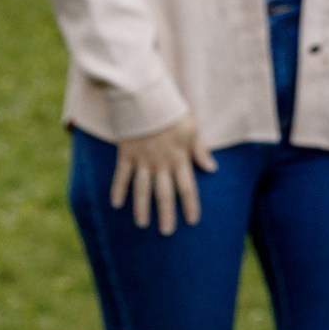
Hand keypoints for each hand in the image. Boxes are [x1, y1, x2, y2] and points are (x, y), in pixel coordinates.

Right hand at [110, 116, 217, 234]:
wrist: (144, 97)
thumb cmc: (171, 111)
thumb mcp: (192, 128)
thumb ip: (200, 150)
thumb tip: (212, 168)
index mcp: (179, 158)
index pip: (187, 187)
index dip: (190, 205)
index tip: (192, 221)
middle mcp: (160, 163)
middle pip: (164, 194)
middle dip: (166, 214)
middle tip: (166, 232)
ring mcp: (142, 160)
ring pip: (142, 189)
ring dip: (142, 208)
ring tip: (142, 225)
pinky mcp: (126, 154)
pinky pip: (121, 176)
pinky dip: (118, 190)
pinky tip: (116, 204)